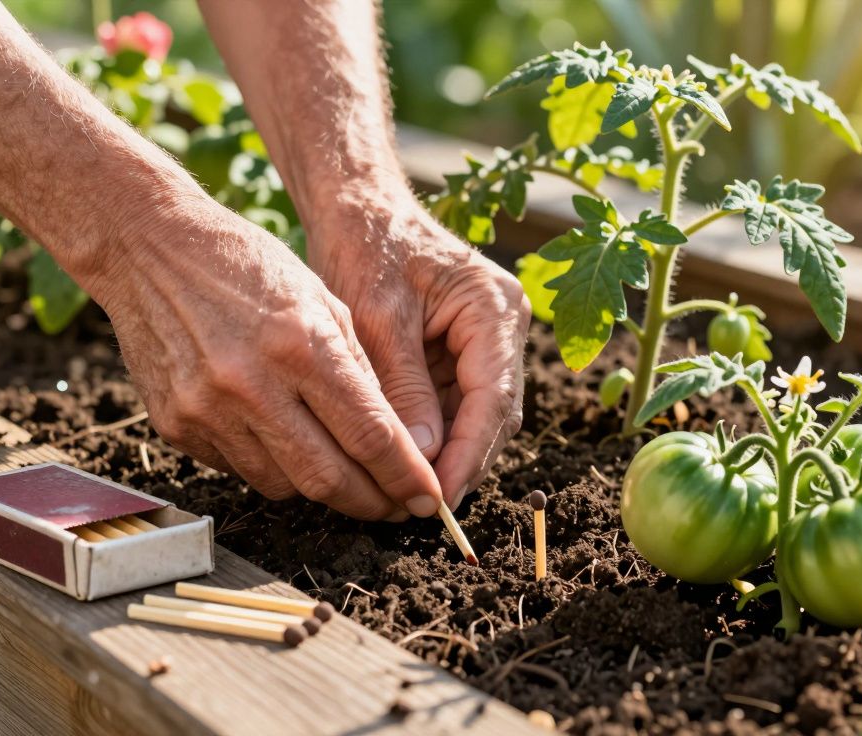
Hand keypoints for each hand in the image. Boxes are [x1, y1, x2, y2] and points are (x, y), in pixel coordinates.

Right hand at [92, 199, 443, 520]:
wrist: (148, 248)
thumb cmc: (248, 265)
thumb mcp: (323, 301)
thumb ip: (359, 373)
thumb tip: (395, 443)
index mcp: (301, 346)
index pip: (370, 436)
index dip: (406, 477)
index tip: (428, 499)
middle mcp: (251, 386)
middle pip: (328, 479)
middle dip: (372, 503)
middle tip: (396, 507)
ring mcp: (206, 412)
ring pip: (283, 485)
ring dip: (323, 489)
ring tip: (348, 476)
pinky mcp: (175, 427)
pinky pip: (240, 470)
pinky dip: (273, 468)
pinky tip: (287, 445)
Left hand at [305, 186, 530, 507]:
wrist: (358, 209)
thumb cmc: (366, 247)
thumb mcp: (378, 318)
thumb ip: (403, 385)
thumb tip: (422, 455)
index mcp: (494, 308)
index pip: (493, 398)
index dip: (468, 453)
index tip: (439, 497)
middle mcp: (503, 326)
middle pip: (493, 414)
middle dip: (460, 461)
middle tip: (422, 507)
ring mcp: (486, 340)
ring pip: (475, 416)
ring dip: (446, 453)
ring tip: (409, 493)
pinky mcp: (463, 351)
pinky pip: (454, 403)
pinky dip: (432, 433)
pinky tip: (405, 461)